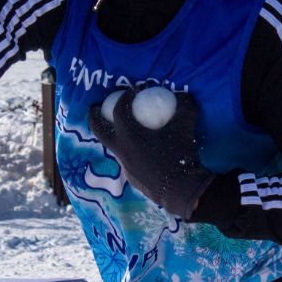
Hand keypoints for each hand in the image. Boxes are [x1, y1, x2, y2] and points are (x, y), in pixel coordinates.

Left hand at [88, 89, 214, 218]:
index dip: (123, 98)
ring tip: (127, 131)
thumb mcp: (186, 123)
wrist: (183, 189)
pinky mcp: (132, 179)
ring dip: (117, 137)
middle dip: (94, 117)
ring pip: (115, 148)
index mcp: (129, 135)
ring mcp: (125, 167)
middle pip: (99, 131)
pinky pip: (128, 161)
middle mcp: (121, 151)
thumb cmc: (181, 153)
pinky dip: (132, 153)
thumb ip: (183, 105)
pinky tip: (145, 152)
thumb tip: (182, 95)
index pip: (118, 110)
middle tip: (96, 108)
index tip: (131, 92)